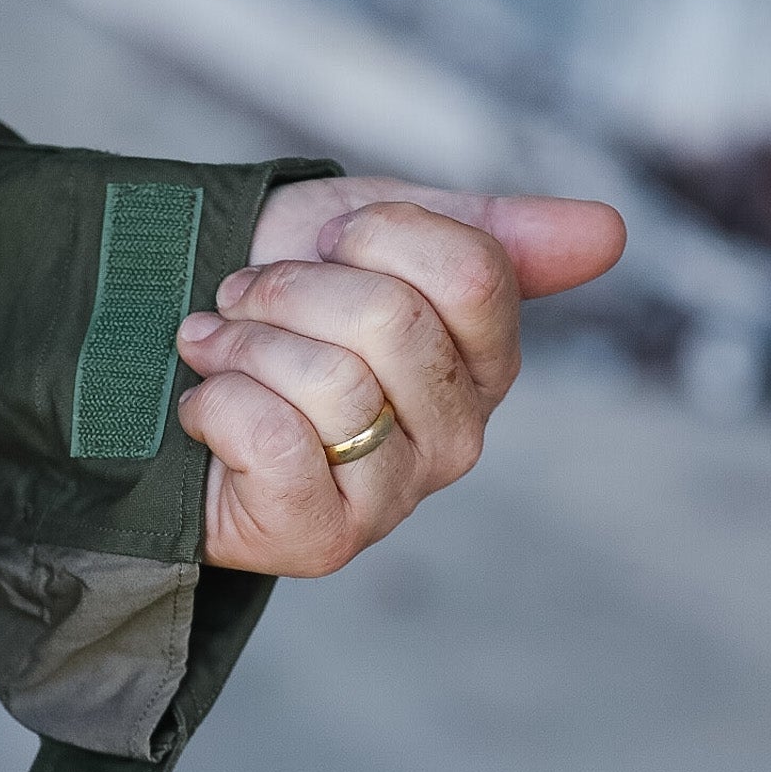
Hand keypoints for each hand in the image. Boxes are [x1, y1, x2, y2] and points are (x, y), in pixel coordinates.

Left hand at [177, 175, 625, 574]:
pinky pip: (273, 440)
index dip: (376, 233)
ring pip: (328, 381)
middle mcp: (457, 436)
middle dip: (291, 288)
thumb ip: (490, 231)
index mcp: (486, 359)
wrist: (158, 356)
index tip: (330, 245)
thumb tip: (611, 231)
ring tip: (215, 348)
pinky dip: (215, 402)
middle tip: (247, 297)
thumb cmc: (283, 297)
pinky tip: (205, 407)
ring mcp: (394, 498)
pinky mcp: (321, 540)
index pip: (472, 271)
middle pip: (392, 320)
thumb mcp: (377, 233)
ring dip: (240, 344)